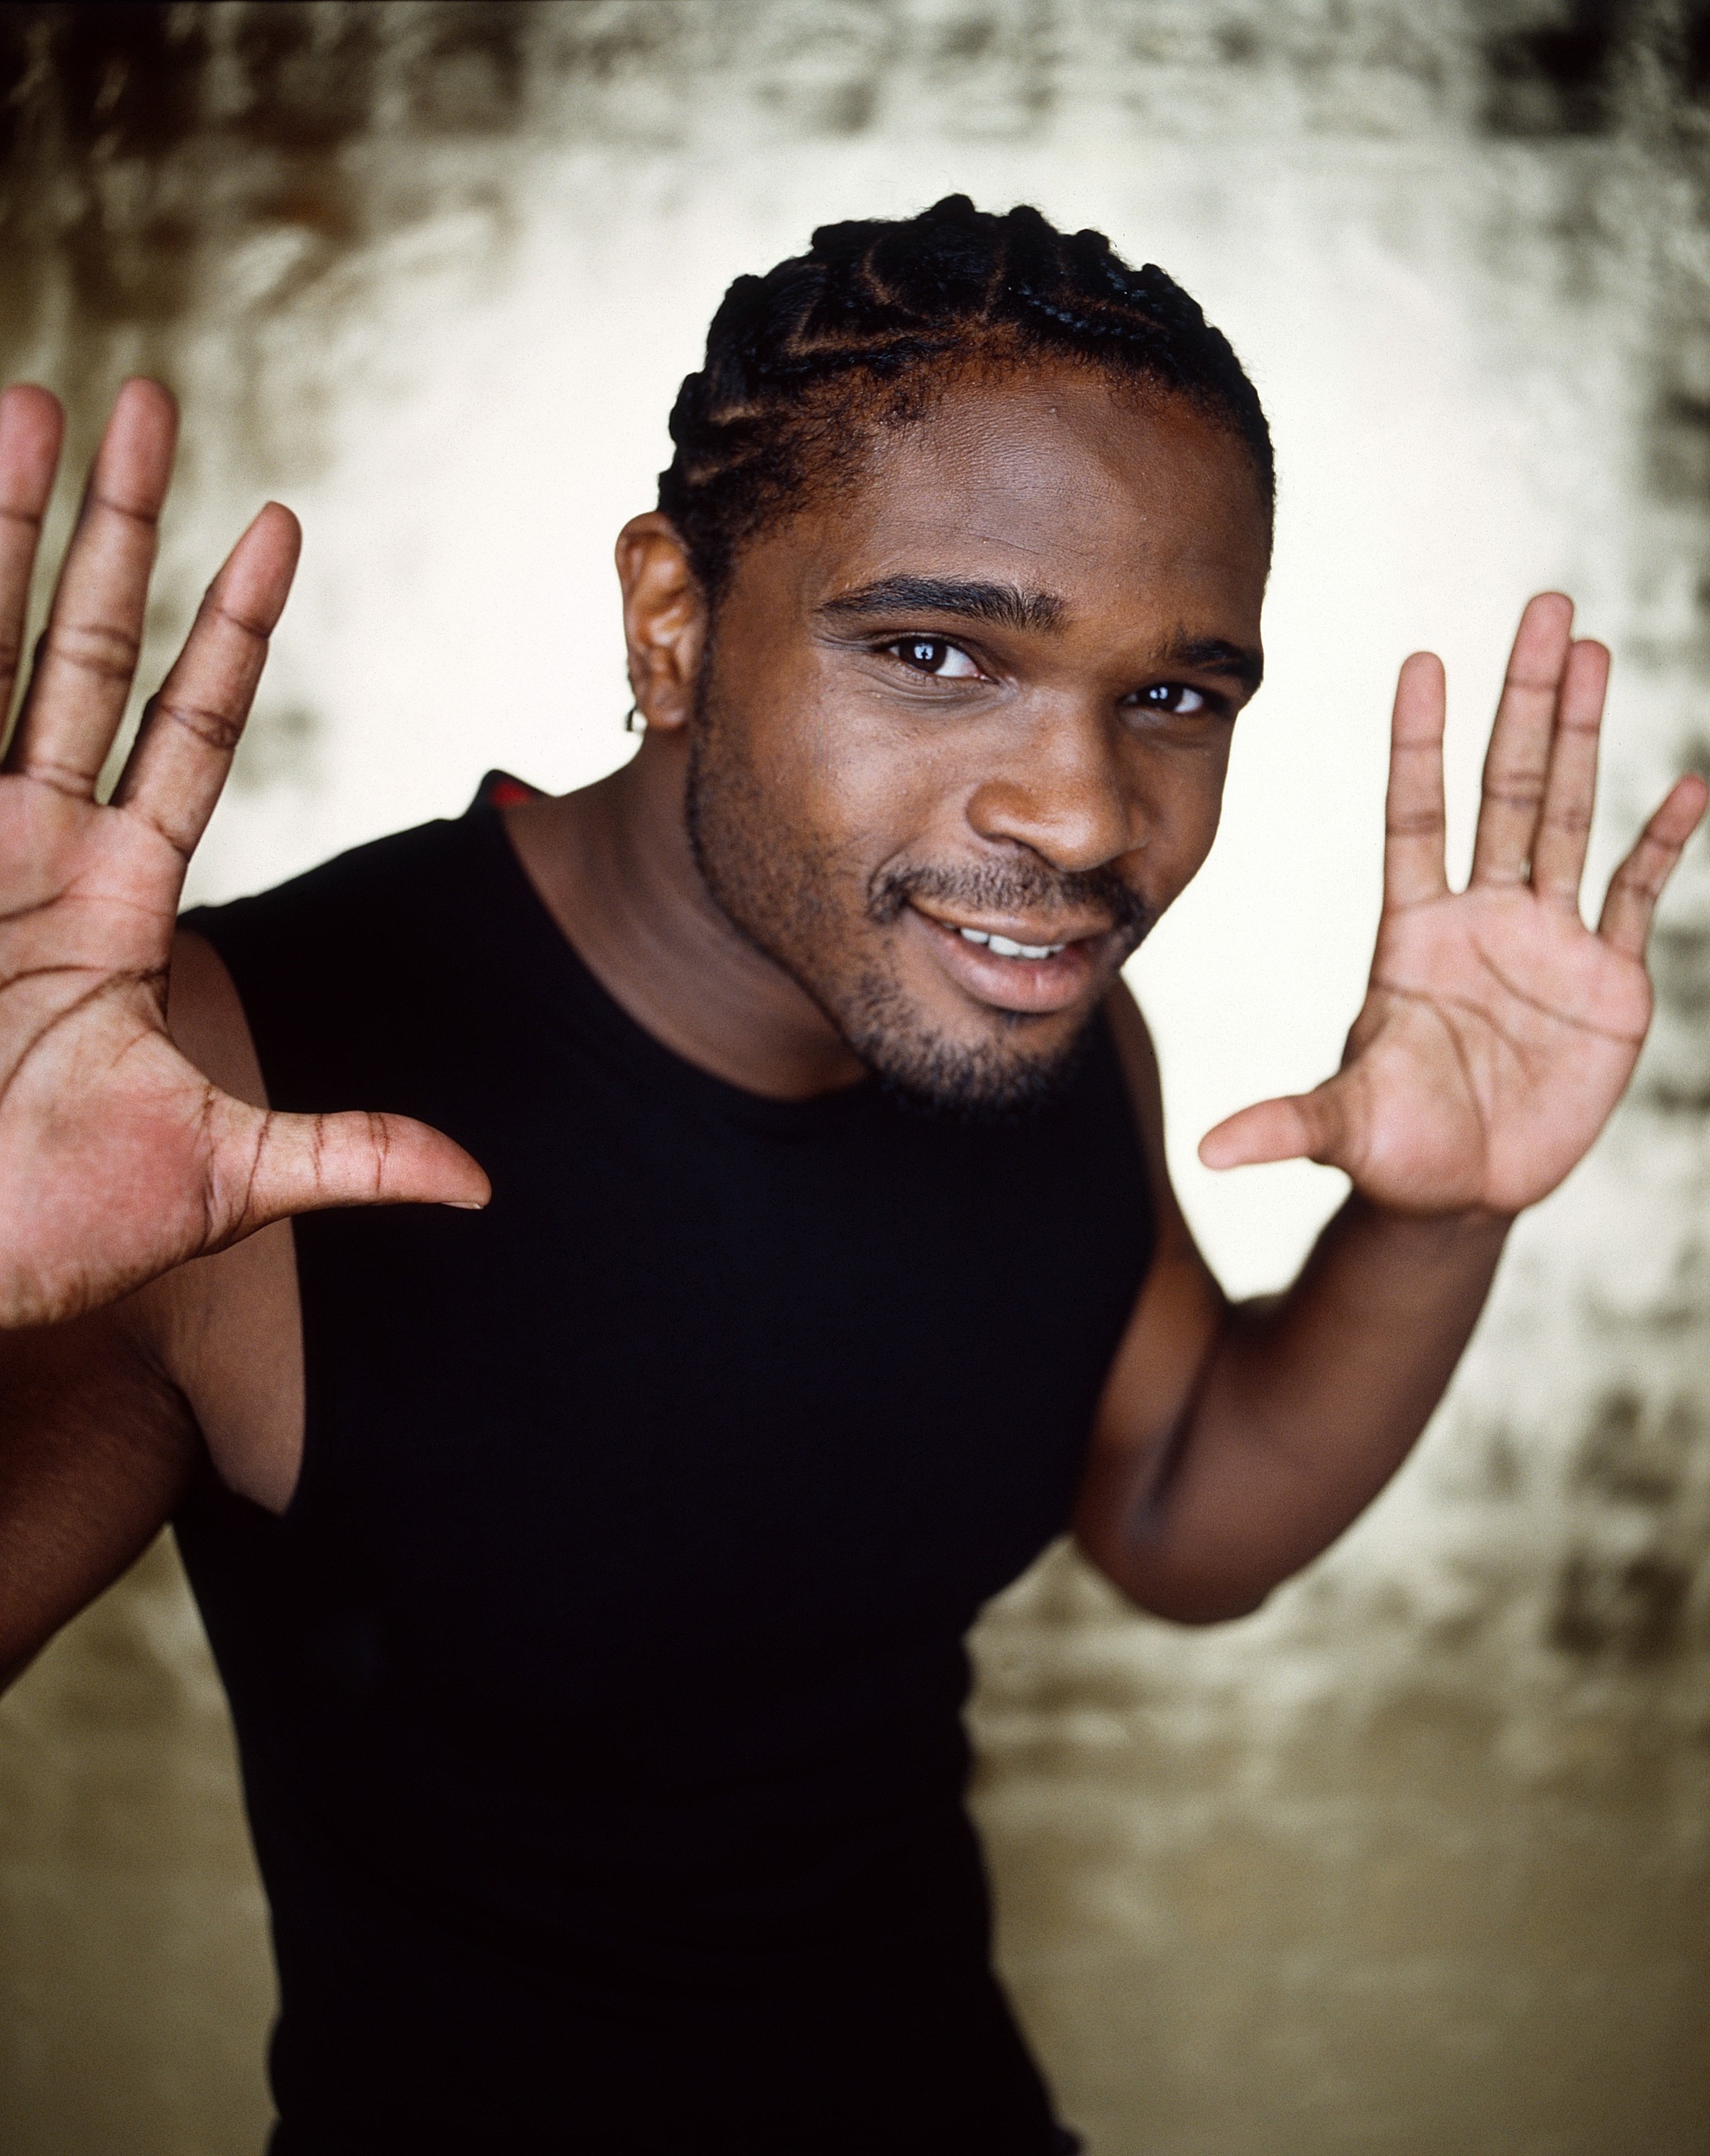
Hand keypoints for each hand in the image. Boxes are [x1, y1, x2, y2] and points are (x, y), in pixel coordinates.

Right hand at [0, 379, 486, 1329]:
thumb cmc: (47, 1236)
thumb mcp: (219, 1182)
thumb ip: (347, 1154)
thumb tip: (483, 1182)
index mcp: (116, 902)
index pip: (192, 730)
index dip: (232, 630)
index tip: (279, 521)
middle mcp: (28, 850)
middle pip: (78, 652)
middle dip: (109, 529)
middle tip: (141, 396)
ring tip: (28, 398)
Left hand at [1200, 592, 1707, 1214]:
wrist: (1462, 1195)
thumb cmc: (1393, 1148)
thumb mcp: (1339, 1131)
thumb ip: (1286, 1126)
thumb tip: (1211, 1155)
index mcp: (1413, 934)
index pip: (1415, 816)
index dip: (1418, 745)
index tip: (1421, 662)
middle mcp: (1481, 918)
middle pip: (1507, 788)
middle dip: (1524, 700)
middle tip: (1544, 608)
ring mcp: (1547, 941)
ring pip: (1570, 817)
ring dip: (1585, 736)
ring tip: (1594, 653)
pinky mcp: (1607, 982)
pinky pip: (1637, 895)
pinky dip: (1662, 842)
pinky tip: (1688, 784)